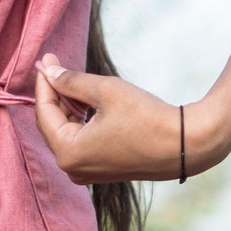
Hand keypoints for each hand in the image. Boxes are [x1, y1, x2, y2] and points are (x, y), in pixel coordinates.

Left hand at [33, 51, 190, 183]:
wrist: (186, 145)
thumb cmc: (146, 117)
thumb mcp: (105, 91)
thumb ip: (72, 81)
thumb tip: (49, 71)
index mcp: (68, 153)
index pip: (44, 112)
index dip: (45, 82)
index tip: (47, 57)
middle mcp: (72, 168)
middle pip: (52, 124)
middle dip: (54, 93)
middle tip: (54, 62)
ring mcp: (87, 173)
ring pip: (66, 132)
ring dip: (67, 105)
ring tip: (70, 77)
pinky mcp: (102, 170)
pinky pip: (81, 141)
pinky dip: (79, 120)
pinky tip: (84, 99)